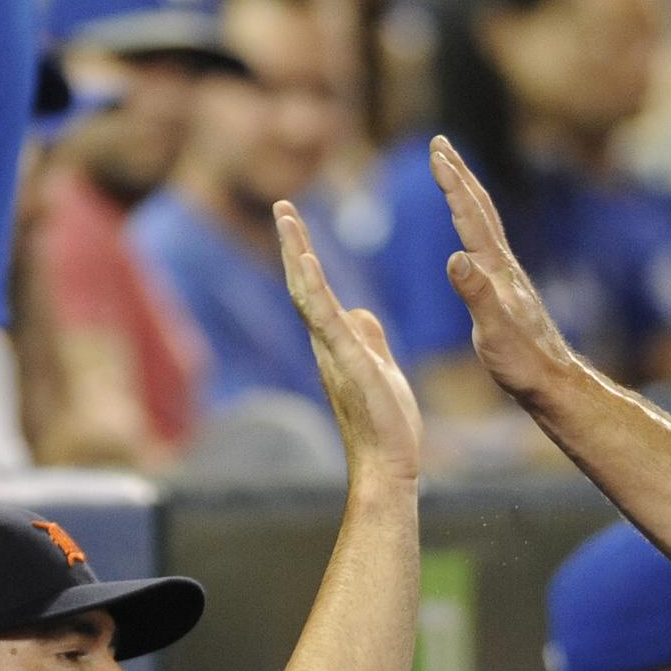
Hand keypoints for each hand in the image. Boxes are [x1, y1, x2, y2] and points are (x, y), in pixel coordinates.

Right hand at [275, 201, 421, 479]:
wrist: (388, 464)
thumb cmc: (387, 424)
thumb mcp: (382, 368)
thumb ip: (369, 339)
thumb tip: (360, 312)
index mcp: (339, 342)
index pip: (317, 291)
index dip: (305, 256)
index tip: (295, 222)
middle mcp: (328, 344)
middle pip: (304, 285)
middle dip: (292, 244)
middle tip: (282, 206)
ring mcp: (334, 352)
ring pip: (309, 295)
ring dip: (297, 255)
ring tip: (288, 219)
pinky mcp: (350, 362)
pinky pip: (328, 320)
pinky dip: (315, 289)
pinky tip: (306, 262)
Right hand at [427, 135, 582, 404]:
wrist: (552, 382)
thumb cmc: (523, 362)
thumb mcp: (493, 332)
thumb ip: (476, 294)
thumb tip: (455, 257)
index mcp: (496, 269)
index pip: (470, 215)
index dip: (452, 182)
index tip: (436, 149)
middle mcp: (503, 266)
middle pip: (479, 209)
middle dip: (458, 175)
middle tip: (440, 145)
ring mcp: (506, 278)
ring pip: (484, 225)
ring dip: (465, 197)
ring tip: (453, 179)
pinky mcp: (506, 293)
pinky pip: (484, 248)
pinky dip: (472, 229)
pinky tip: (469, 240)